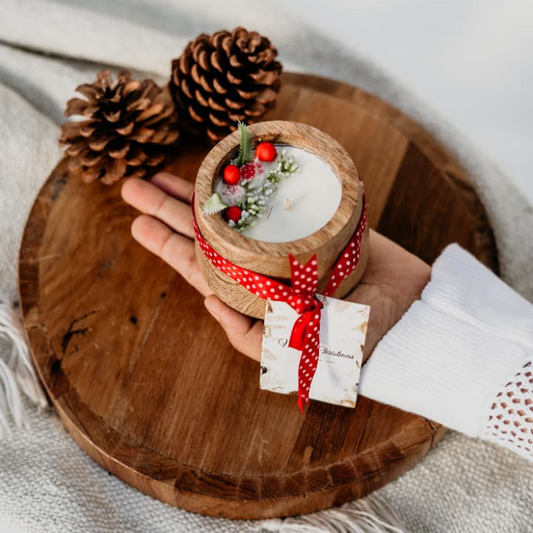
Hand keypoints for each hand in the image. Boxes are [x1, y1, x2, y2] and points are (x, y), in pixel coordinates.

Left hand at [122, 173, 430, 362]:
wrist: (412, 313)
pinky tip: (234, 167)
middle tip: (136, 187)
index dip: (169, 244)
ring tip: (167, 174)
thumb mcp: (302, 353)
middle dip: (171, 211)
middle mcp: (263, 266)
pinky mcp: (314, 221)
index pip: (200, 267)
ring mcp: (287, 241)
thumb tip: (207, 302)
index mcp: (254, 296)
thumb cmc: (361, 341)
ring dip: (202, 192)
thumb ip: (254, 340)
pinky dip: (256, 183)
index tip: (138, 221)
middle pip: (207, 235)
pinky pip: (278, 197)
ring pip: (236, 213)